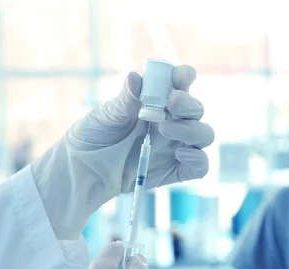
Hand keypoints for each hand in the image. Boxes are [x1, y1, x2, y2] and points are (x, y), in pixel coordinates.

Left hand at [31, 65, 214, 238]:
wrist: (84, 171)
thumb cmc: (93, 137)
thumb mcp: (105, 117)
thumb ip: (124, 101)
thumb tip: (134, 77)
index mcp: (157, 101)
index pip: (180, 84)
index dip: (185, 77)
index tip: (182, 77)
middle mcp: (172, 121)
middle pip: (196, 109)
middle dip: (189, 104)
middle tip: (172, 104)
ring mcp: (176, 146)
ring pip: (203, 134)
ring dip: (192, 130)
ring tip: (164, 130)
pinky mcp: (177, 170)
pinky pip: (200, 165)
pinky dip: (198, 159)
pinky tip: (180, 155)